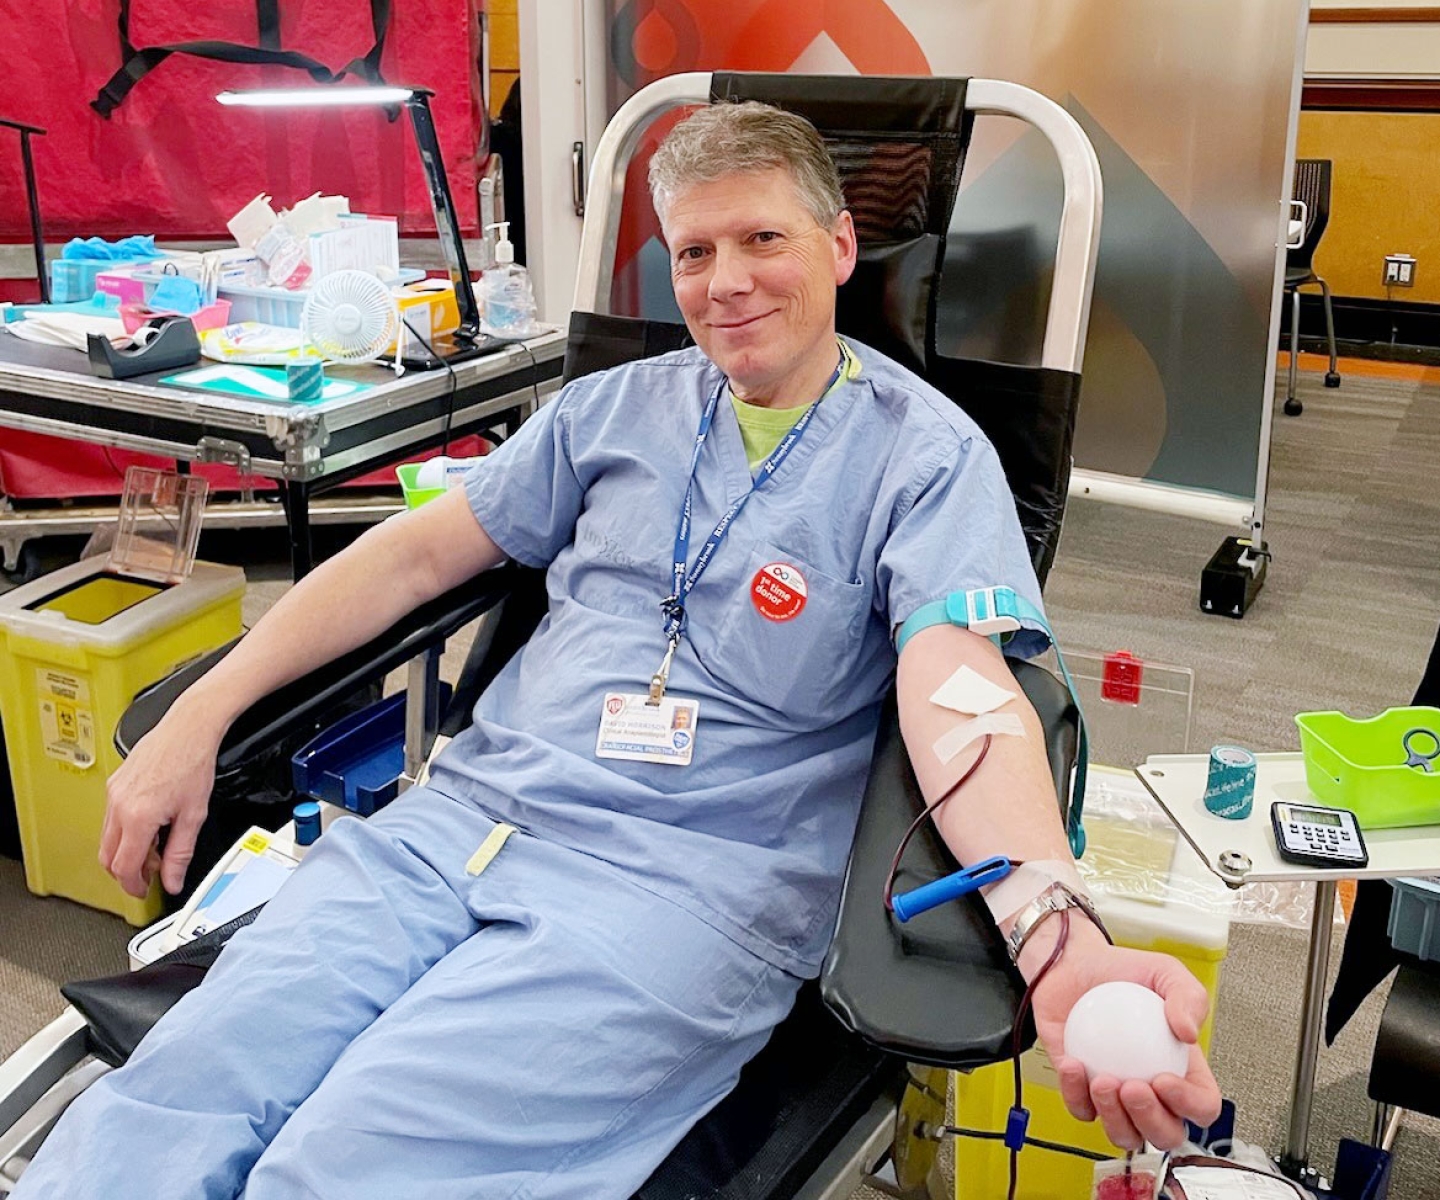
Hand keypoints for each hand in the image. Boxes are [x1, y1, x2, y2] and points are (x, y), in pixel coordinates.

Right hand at [98, 696, 220, 896]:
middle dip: (127, 872)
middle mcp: (119, 806)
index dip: (134, 886)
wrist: (187, 729)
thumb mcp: (194, 815)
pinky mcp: (113, 784)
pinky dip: (125, 831)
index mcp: (138, 817)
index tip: (145, 890)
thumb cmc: (193, 762)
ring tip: (156, 847)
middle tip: (151, 873)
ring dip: (126, 851)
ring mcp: (113, 793)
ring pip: (107, 838)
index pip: (124, 868)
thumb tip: (173, 880)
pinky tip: (149, 826)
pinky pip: (110, 818)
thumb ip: (181, 853)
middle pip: (108, 857)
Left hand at [1024, 917, 1222, 1149]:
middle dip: (1152, 1121)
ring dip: (1114, 1117)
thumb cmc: (1124, 972)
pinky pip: (1081, 1109)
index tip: (1164, 1079)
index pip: (1203, 1106)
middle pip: (1166, 1134)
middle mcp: (1153, 1090)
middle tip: (1132, 1086)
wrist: (1073, 964)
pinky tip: (1073, 1065)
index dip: (1190, 1105)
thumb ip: (1188, 996)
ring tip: (1102, 1081)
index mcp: (1183, 1069)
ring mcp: (1116, 1095)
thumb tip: (1189, 1032)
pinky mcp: (1080, 1090)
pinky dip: (1074, 1093)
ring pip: (1124, 1134)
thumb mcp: (1165, 971)